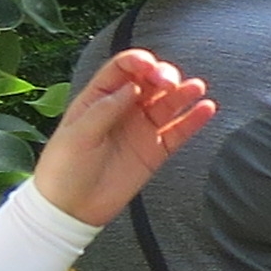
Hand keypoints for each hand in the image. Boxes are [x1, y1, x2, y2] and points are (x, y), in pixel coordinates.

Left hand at [32, 48, 214, 227]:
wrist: (71, 209)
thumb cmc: (63, 169)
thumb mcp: (77, 134)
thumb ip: (105, 109)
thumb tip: (133, 86)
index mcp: (98, 99)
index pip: (121, 70)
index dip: (137, 62)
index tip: (149, 65)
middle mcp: (123, 109)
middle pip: (149, 82)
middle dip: (163, 75)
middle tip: (169, 83)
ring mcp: (141, 129)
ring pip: (167, 104)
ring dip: (183, 93)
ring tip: (196, 88)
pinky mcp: (155, 151)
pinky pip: (179, 131)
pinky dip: (194, 119)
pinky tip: (206, 108)